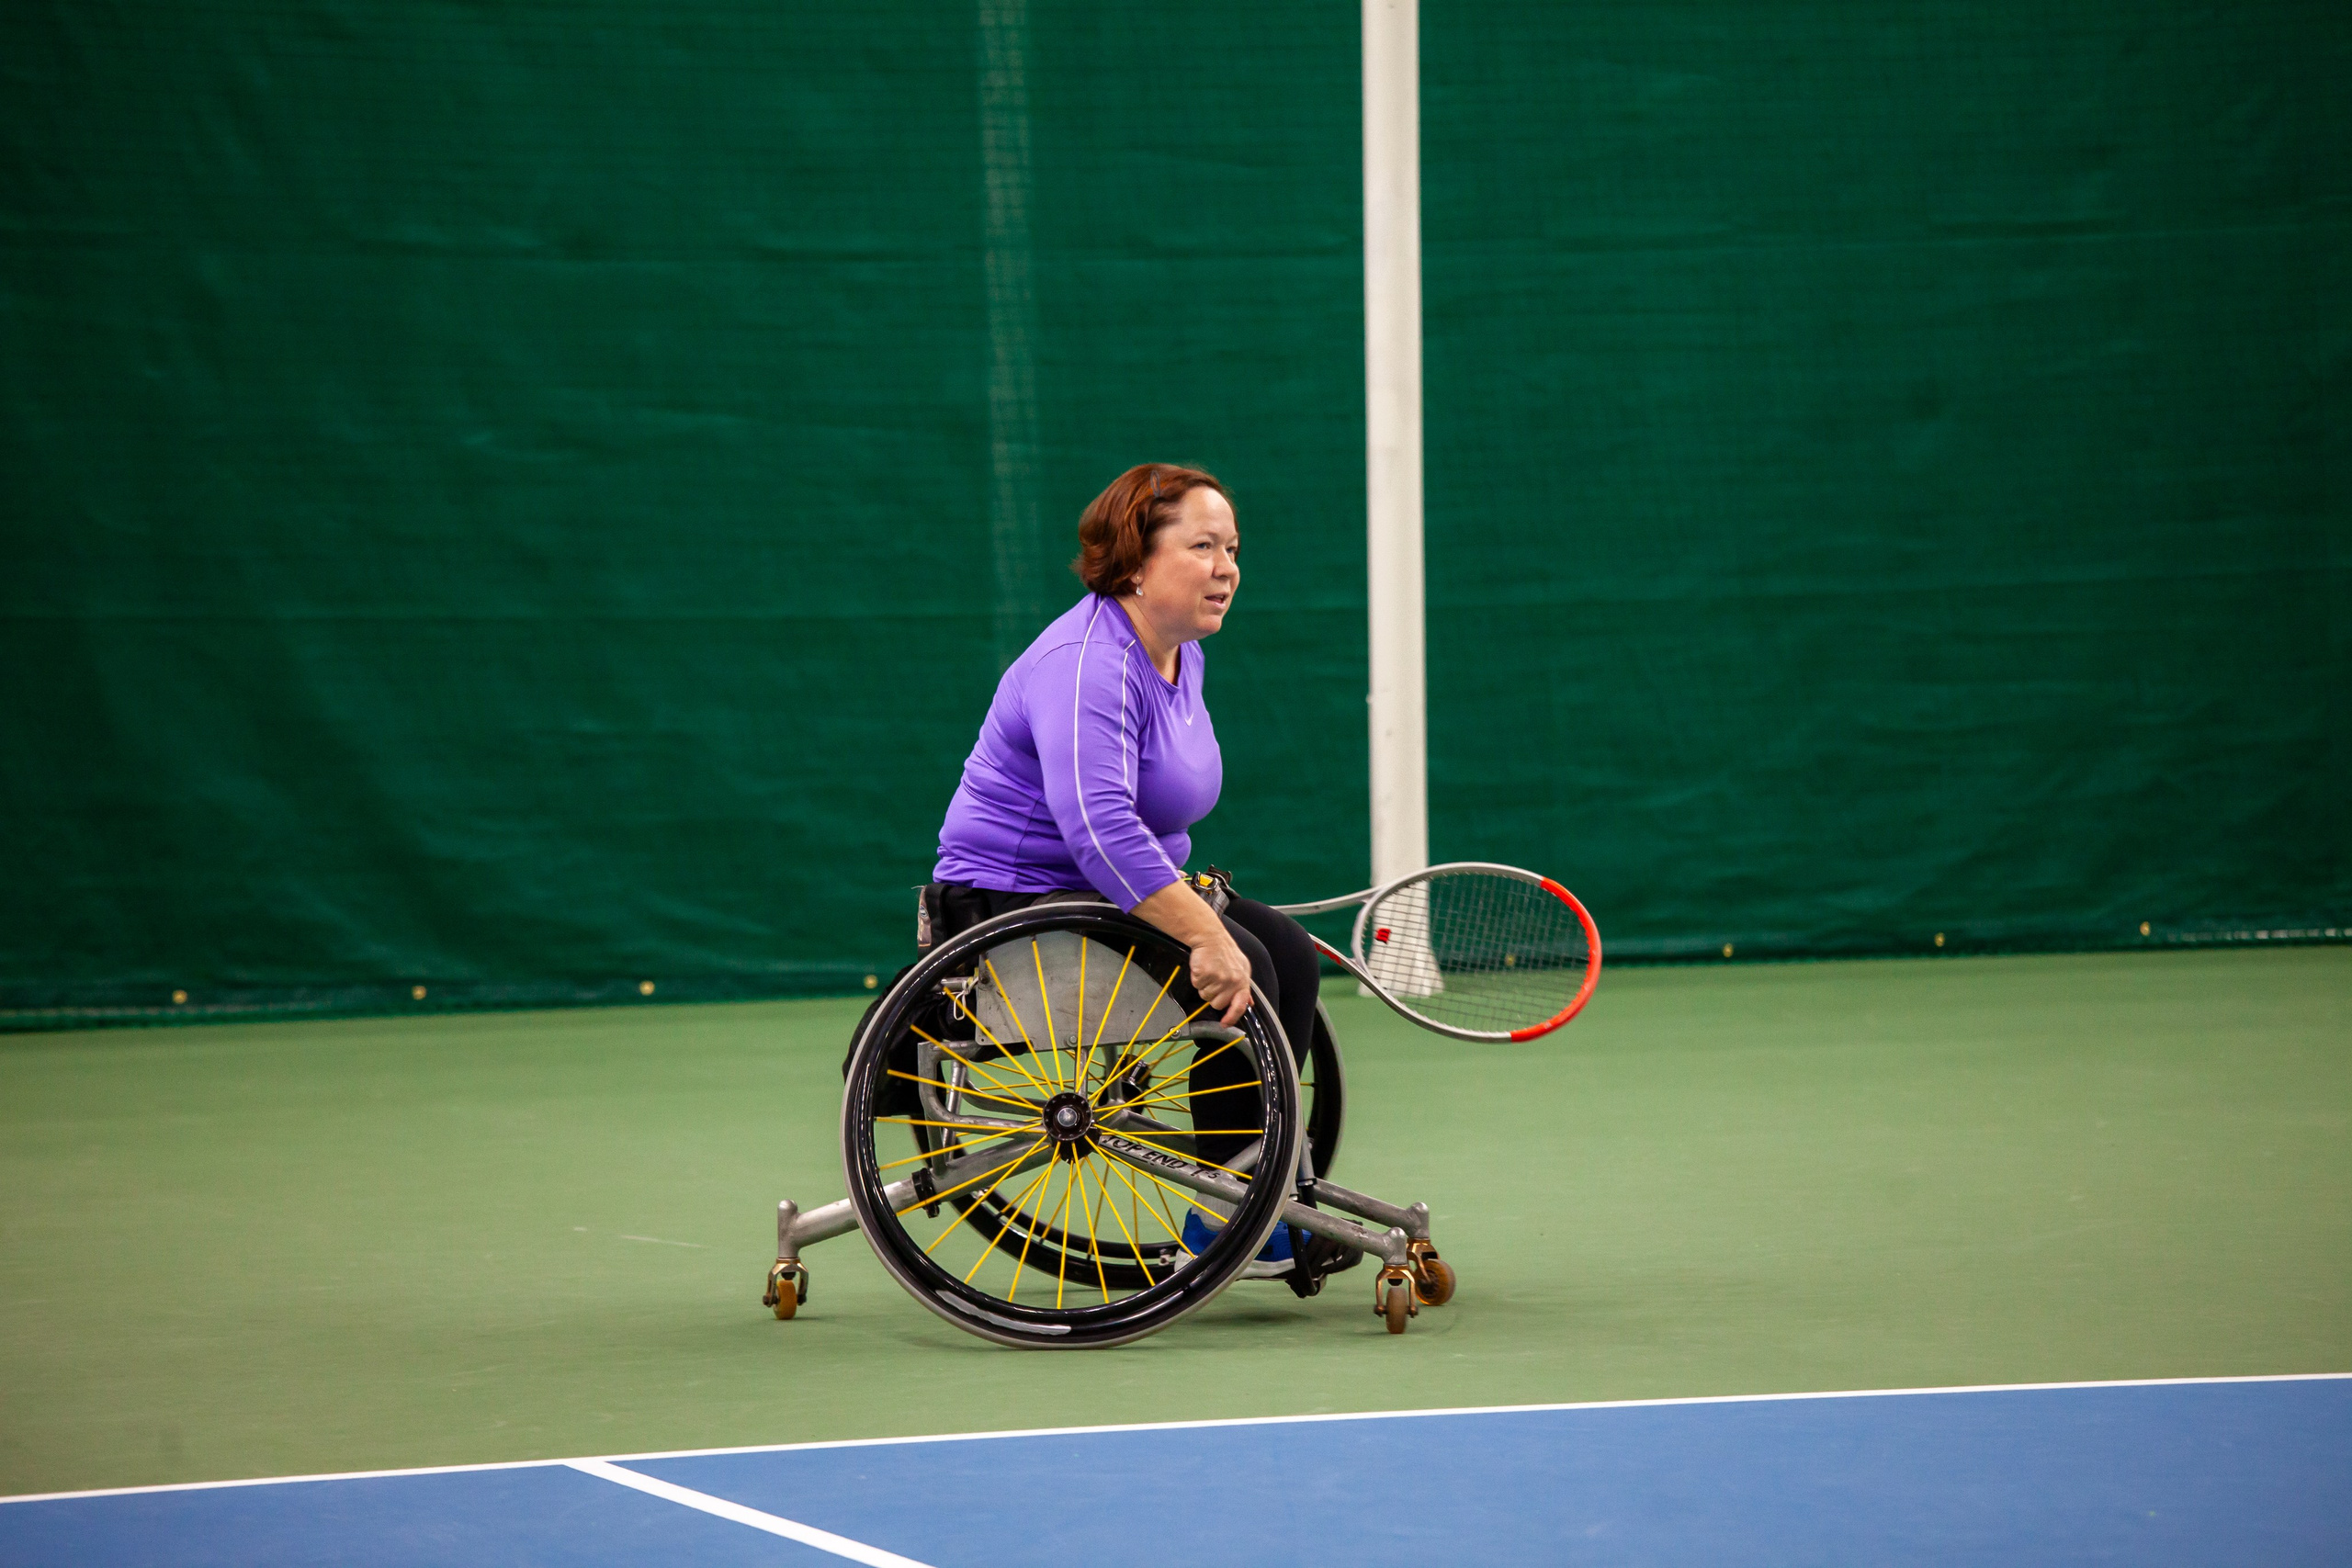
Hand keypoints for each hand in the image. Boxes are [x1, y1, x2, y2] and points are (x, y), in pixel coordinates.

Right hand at [1129, 879, 1254, 1026]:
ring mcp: (1219, 979)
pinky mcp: (1205, 975)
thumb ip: (1244, 987)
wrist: (1210, 936)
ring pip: (1206, 996)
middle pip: (1218, 1004)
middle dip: (1213, 995)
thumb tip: (1248, 1003)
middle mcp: (1232, 981)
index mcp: (1243, 980)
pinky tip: (1203, 968)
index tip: (1225, 1023)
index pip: (1240, 1006)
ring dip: (1205, 986)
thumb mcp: (1241, 968)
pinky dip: (1197, 979)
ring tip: (1209, 971)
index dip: (1231, 1017)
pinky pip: (1197, 986)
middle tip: (1214, 979)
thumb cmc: (1224, 951)